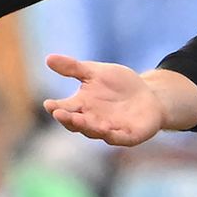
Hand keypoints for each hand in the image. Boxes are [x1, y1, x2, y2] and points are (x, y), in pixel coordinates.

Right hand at [42, 54, 164, 146]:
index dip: (55, 107)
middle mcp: (92, 120)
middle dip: (68, 119)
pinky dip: (112, 135)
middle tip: (58, 113)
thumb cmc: (118, 84)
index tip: (48, 104)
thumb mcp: (95, 72)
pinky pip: (119, 137)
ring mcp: (109, 129)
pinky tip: (107, 131)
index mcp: (82, 106)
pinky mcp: (128, 135)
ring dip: (87, 127)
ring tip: (78, 119)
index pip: (65, 108)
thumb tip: (48, 58)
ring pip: (95, 131)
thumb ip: (73, 68)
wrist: (148, 94)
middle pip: (76, 123)